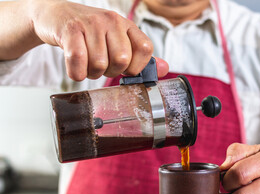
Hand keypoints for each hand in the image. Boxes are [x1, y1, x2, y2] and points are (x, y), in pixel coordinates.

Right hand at [28, 0, 167, 79]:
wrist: (57, 16)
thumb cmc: (91, 34)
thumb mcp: (119, 42)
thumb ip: (141, 57)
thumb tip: (165, 68)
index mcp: (127, 25)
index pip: (145, 48)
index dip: (136, 66)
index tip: (125, 69)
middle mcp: (112, 21)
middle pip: (122, 60)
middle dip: (110, 72)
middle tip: (101, 65)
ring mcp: (91, 24)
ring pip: (99, 65)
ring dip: (91, 73)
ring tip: (86, 62)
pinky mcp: (70, 31)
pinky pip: (78, 62)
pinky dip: (76, 73)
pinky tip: (75, 66)